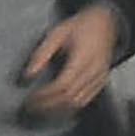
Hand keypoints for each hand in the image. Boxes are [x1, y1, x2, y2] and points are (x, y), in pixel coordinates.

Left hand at [19, 3, 121, 120]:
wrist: (106, 25)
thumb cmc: (80, 27)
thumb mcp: (56, 34)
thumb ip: (41, 54)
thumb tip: (29, 75)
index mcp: (82, 60)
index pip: (62, 86)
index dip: (45, 96)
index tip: (30, 99)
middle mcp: (93, 73)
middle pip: (70, 99)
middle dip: (49, 106)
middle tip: (32, 108)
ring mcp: (99, 80)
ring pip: (78, 103)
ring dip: (59, 110)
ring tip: (42, 110)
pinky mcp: (101, 84)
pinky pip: (85, 101)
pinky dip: (70, 107)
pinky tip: (58, 106)